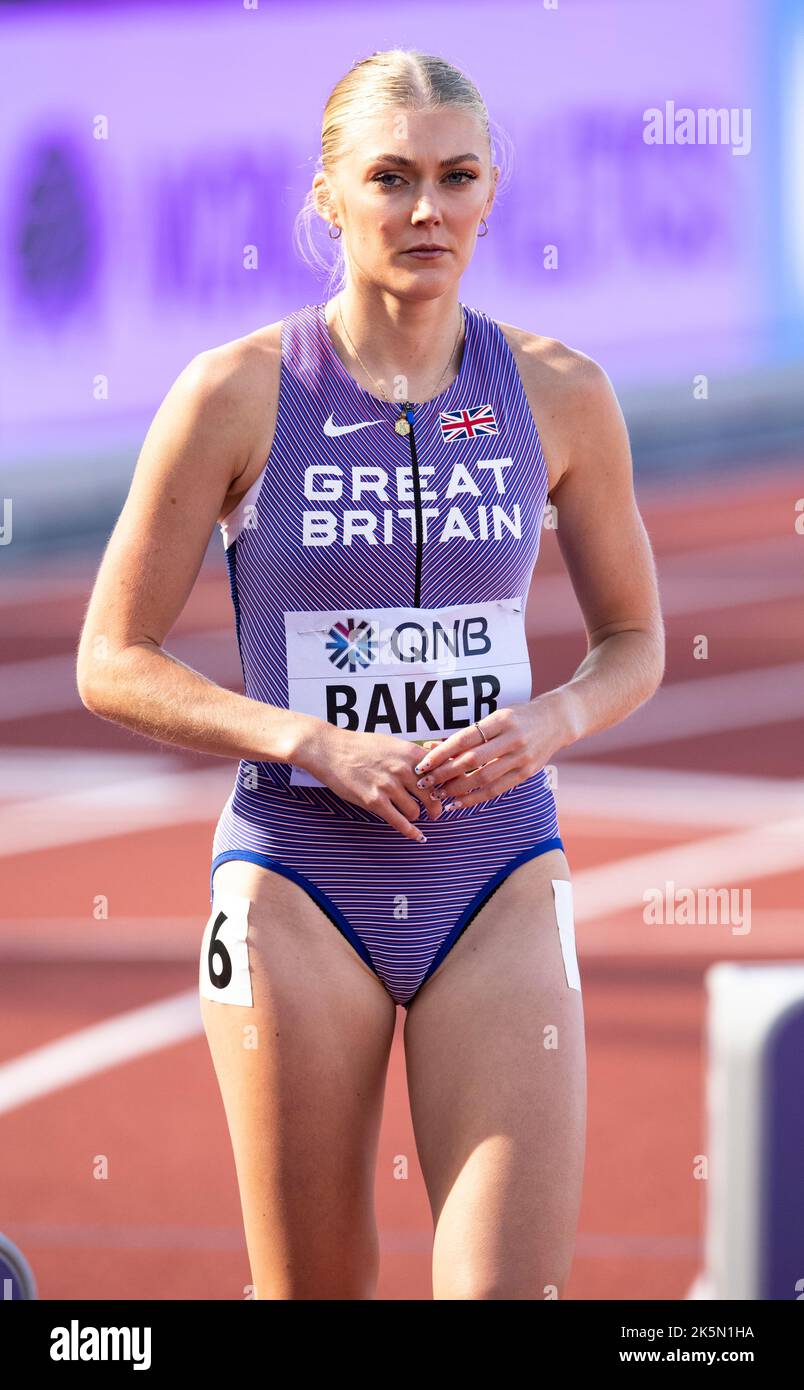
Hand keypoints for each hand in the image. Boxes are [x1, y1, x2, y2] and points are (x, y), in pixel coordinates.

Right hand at [299, 727, 447, 841]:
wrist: (330, 750)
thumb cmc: (361, 746)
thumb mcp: (392, 743)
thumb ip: (414, 755)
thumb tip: (437, 760)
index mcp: (410, 753)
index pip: (440, 774)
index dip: (446, 786)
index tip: (446, 793)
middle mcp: (402, 769)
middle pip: (432, 796)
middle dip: (435, 807)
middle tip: (435, 812)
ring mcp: (388, 786)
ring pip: (415, 811)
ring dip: (416, 815)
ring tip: (412, 815)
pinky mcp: (374, 801)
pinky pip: (399, 822)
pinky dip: (411, 832)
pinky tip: (417, 836)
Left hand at [412, 694, 568, 808]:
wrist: (557, 720)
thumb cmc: (519, 717)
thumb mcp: (496, 717)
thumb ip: (471, 734)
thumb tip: (435, 747)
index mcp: (501, 720)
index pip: (465, 739)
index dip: (442, 752)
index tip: (423, 763)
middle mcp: (512, 739)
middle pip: (472, 760)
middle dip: (445, 773)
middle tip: (425, 783)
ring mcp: (522, 757)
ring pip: (483, 778)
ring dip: (457, 789)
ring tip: (438, 794)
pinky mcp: (527, 772)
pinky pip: (497, 789)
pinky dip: (475, 798)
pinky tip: (458, 802)